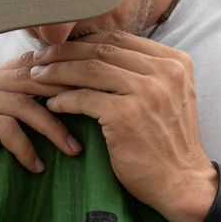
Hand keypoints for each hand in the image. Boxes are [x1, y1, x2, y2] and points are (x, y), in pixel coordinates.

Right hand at [0, 50, 82, 216]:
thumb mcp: (22, 127)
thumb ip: (37, 104)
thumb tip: (86, 89)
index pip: (31, 65)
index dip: (64, 75)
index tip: (95, 91)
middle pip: (28, 80)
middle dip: (64, 98)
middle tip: (93, 115)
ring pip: (20, 104)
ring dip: (52, 128)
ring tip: (72, 150)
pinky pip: (6, 128)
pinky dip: (26, 148)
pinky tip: (37, 167)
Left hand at [30, 31, 216, 221]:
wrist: (182, 183)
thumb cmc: (168, 143)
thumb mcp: (169, 96)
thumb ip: (146, 72)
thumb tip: (100, 53)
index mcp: (174, 61)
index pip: (120, 38)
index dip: (85, 40)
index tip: (61, 47)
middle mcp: (164, 71)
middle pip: (102, 49)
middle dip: (65, 52)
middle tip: (40, 56)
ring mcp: (146, 92)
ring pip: (90, 70)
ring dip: (58, 72)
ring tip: (38, 76)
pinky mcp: (126, 115)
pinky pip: (84, 99)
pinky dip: (64, 99)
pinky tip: (52, 104)